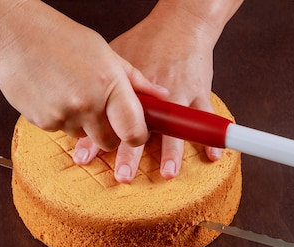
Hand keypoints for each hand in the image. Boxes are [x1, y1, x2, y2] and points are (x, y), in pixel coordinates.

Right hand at [0, 1, 167, 150]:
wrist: (12, 34)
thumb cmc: (59, 37)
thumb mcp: (106, 53)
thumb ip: (135, 79)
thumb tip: (160, 96)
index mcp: (108, 84)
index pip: (134, 131)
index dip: (138, 136)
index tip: (136, 132)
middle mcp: (87, 104)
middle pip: (109, 142)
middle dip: (109, 132)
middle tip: (102, 111)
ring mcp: (63, 115)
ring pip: (83, 137)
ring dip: (83, 124)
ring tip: (72, 93)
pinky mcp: (42, 122)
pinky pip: (60, 131)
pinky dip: (61, 119)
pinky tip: (55, 94)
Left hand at [73, 4, 222, 182]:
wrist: (181, 23)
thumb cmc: (148, 41)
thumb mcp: (117, 56)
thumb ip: (101, 85)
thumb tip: (80, 109)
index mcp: (129, 88)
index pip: (108, 119)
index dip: (96, 139)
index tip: (85, 159)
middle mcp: (153, 94)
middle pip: (139, 129)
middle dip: (130, 154)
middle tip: (122, 176)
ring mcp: (178, 93)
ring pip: (175, 126)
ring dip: (172, 152)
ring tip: (167, 173)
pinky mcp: (199, 92)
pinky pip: (206, 116)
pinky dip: (212, 137)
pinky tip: (212, 156)